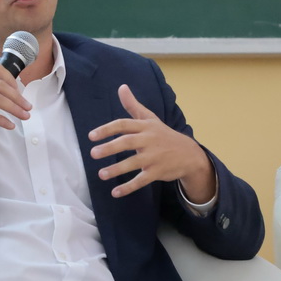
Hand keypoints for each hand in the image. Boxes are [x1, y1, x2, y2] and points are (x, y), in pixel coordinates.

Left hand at [89, 84, 216, 200]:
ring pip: (133, 163)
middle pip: (127, 142)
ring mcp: (154, 157)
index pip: (124, 124)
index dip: (107, 129)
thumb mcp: (150, 118)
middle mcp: (149, 140)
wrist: (189, 154)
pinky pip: (141, 180)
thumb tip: (121, 87)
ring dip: (116, 169)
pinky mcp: (158, 171)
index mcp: (145, 126)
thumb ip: (133, 105)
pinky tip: (115, 193)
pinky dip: (129, 187)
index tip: (91, 136)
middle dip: (109, 148)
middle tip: (93, 153)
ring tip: (101, 174)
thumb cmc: (164, 135)